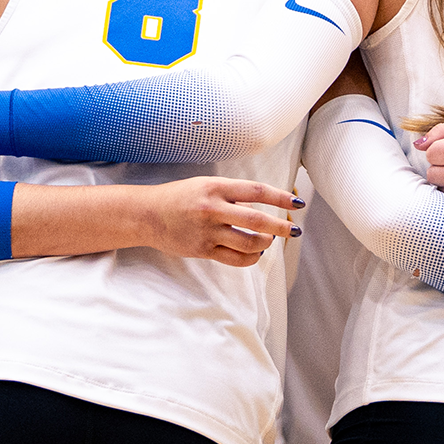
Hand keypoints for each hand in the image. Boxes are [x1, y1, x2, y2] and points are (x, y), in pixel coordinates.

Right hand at [139, 177, 302, 266]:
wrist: (147, 214)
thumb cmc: (179, 197)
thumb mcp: (206, 185)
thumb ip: (233, 195)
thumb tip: (261, 207)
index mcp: (216, 187)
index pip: (257, 191)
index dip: (280, 198)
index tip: (297, 203)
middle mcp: (213, 208)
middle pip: (257, 220)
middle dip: (281, 227)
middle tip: (295, 230)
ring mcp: (208, 231)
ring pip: (249, 242)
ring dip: (266, 243)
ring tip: (270, 240)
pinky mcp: (203, 250)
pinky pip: (235, 259)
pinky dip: (251, 258)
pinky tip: (256, 253)